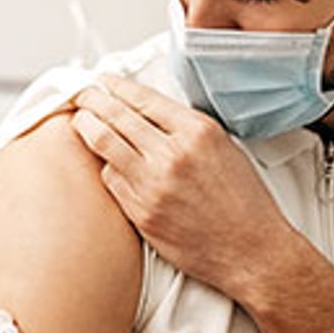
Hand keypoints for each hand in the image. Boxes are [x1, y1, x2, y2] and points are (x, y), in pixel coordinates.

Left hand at [70, 74, 300, 300]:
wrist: (252, 251)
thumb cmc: (244, 202)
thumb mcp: (224, 148)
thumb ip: (186, 128)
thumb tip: (148, 112)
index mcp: (198, 132)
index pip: (144, 98)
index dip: (117, 86)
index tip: (104, 81)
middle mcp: (173, 155)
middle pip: (116, 116)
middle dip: (92, 100)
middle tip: (82, 95)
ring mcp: (153, 185)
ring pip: (103, 145)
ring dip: (87, 128)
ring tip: (81, 121)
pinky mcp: (141, 212)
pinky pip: (111, 180)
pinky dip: (106, 166)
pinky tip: (106, 161)